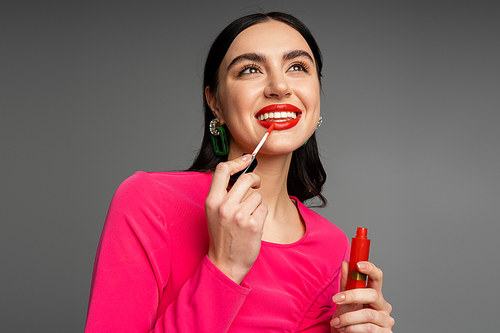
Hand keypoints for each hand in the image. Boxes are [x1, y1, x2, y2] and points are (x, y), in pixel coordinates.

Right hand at [205, 155, 267, 283]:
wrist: (225, 263)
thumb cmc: (222, 236)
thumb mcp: (214, 211)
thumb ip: (224, 193)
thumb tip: (241, 172)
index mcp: (212, 200)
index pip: (223, 170)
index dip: (237, 161)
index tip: (247, 159)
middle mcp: (224, 206)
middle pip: (246, 178)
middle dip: (255, 180)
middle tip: (257, 185)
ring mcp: (239, 215)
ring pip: (257, 196)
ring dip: (256, 204)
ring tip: (247, 217)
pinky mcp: (253, 224)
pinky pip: (263, 209)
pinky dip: (261, 215)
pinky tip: (252, 226)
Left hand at [330, 261, 393, 331]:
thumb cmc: (350, 318)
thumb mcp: (345, 300)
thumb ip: (346, 283)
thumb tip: (346, 264)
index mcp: (375, 294)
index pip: (378, 277)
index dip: (370, 268)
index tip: (358, 265)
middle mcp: (384, 306)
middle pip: (372, 295)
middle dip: (352, 296)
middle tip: (335, 299)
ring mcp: (386, 320)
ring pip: (368, 314)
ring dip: (348, 318)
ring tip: (336, 322)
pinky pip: (368, 328)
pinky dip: (352, 329)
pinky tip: (344, 330)